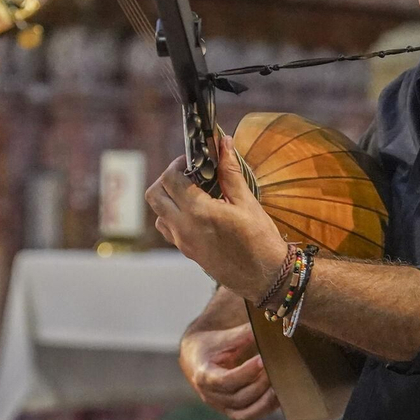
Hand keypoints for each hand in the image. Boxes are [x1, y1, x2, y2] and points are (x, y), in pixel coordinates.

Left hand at [145, 135, 288, 301]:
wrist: (265, 277)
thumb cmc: (260, 239)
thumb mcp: (247, 202)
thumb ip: (230, 171)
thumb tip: (224, 142)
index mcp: (199, 212)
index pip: (170, 179)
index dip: (178, 164)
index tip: (192, 160)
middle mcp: (184, 228)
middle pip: (154, 195)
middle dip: (166, 179)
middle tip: (188, 174)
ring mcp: (183, 242)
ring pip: (158, 214)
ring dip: (168, 199)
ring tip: (192, 193)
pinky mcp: (187, 252)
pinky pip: (169, 229)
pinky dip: (174, 216)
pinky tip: (196, 213)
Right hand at [179, 318, 277, 419]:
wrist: (197, 359)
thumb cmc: (212, 345)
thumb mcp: (224, 337)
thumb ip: (245, 334)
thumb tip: (271, 326)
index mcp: (203, 375)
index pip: (225, 380)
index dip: (246, 372)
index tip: (263, 360)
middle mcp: (210, 396)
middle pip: (238, 398)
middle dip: (261, 385)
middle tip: (279, 369)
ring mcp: (220, 406)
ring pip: (245, 413)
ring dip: (266, 400)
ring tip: (281, 382)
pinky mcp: (231, 411)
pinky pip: (249, 416)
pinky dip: (265, 408)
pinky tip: (279, 394)